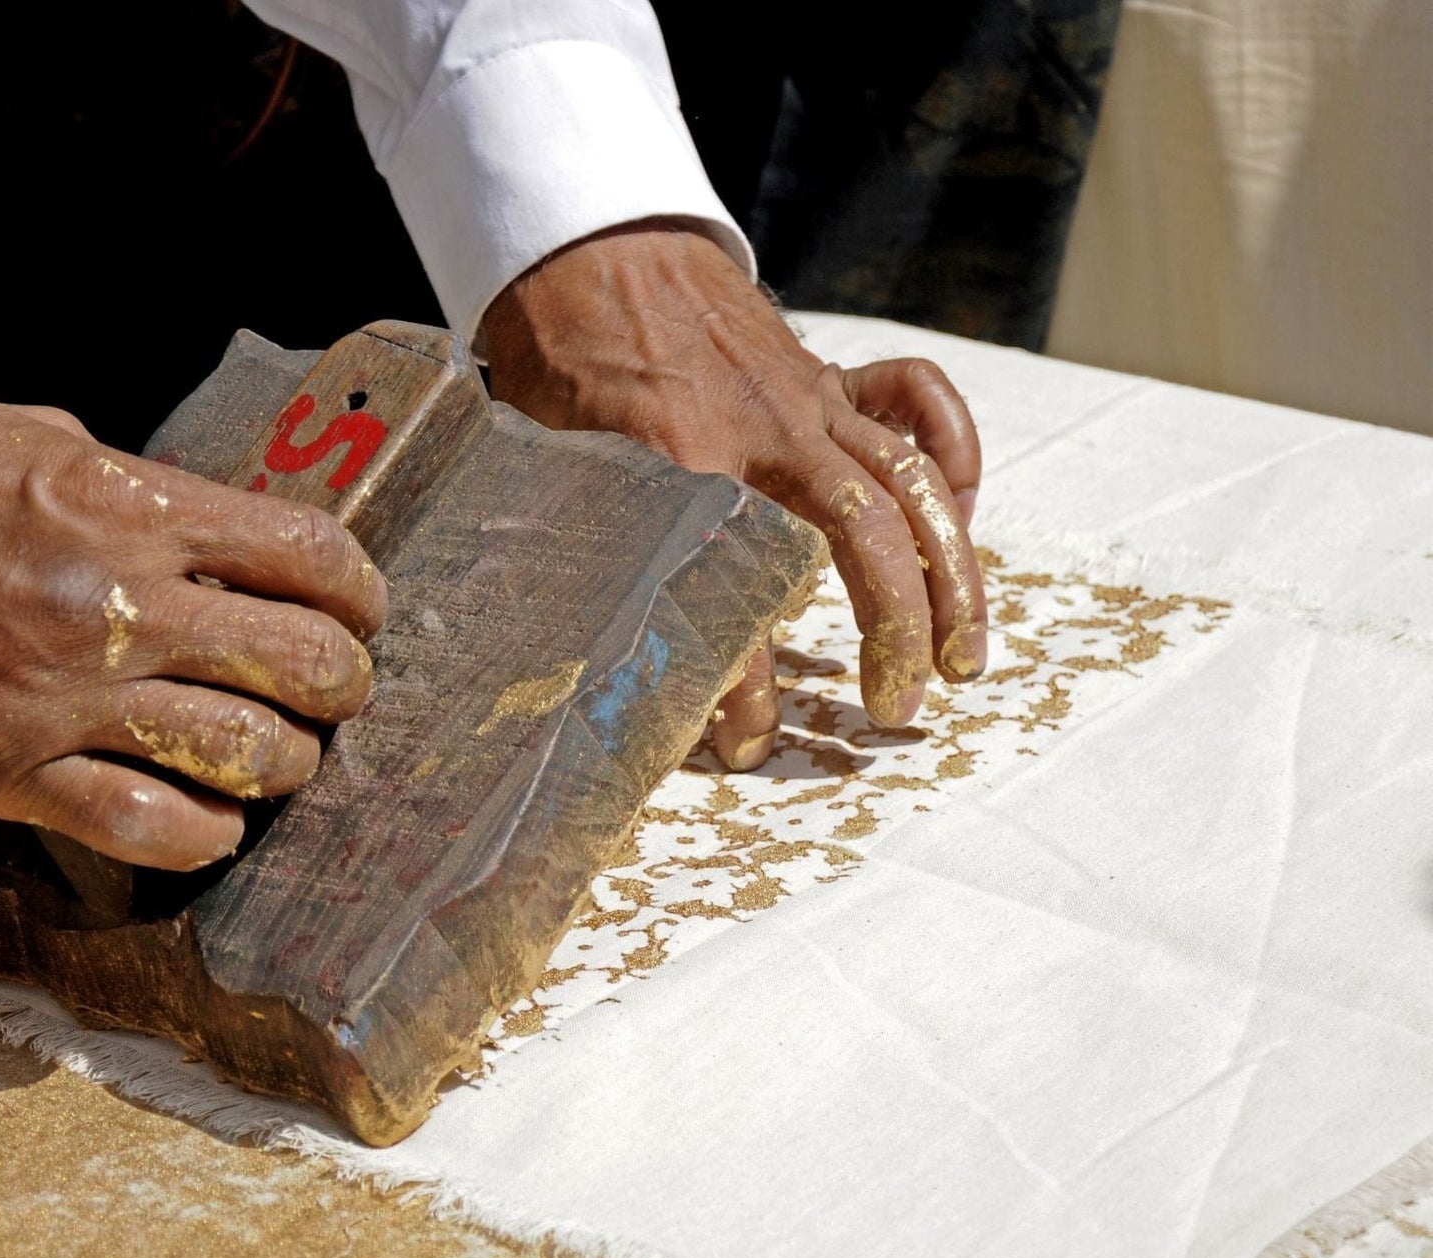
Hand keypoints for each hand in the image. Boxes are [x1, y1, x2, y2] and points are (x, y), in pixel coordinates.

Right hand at [0, 364, 386, 869]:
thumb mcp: (49, 441)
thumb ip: (150, 500)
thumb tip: (236, 547)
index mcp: (131, 505)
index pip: (311, 555)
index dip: (360, 594)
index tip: (359, 612)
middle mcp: (112, 601)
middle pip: (302, 663)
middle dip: (343, 686)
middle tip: (333, 692)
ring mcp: (58, 693)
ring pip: (245, 756)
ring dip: (286, 765)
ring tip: (278, 757)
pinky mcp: (0, 769)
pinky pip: (145, 826)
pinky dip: (204, 833)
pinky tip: (211, 818)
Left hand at [482, 221, 985, 766]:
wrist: (587, 248)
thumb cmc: (560, 362)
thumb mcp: (556, 472)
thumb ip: (595, 559)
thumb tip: (611, 667)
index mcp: (693, 464)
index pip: (741, 593)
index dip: (747, 688)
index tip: (741, 746)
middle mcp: (771, 432)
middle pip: (870, 536)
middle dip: (900, 632)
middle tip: (898, 707)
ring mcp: (811, 398)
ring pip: (915, 483)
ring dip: (953, 572)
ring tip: (964, 653)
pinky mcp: (828, 374)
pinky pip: (918, 401)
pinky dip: (954, 451)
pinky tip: (959, 511)